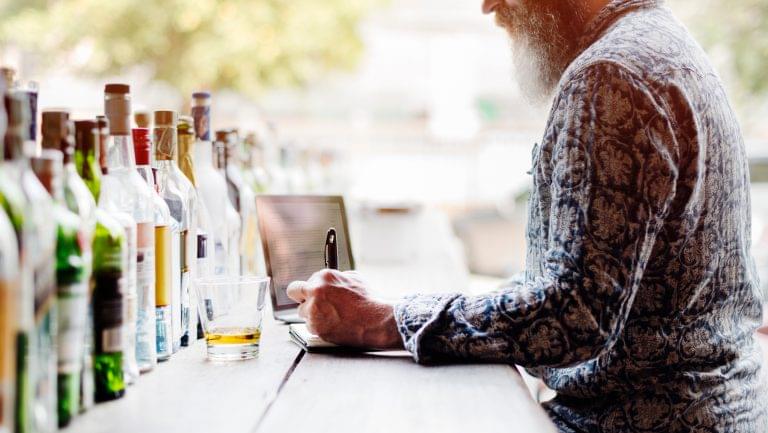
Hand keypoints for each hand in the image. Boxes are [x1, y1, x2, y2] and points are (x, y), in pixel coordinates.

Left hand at [286, 270, 402, 349]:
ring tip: (332, 317)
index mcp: (324, 276)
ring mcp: (314, 309)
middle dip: (301, 297)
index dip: (310, 289)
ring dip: (313, 315)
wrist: (376, 320)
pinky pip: (311, 326)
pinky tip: (334, 326)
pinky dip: (320, 327)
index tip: (314, 294)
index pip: (305, 280)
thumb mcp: (354, 279)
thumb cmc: (369, 300)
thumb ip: (335, 279)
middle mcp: (316, 290)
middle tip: (310, 303)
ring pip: (303, 312)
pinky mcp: (316, 326)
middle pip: (294, 292)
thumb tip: (326, 282)